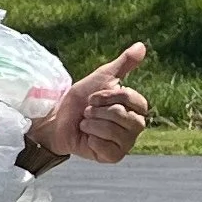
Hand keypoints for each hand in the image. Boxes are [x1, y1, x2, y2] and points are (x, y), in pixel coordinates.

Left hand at [38, 44, 149, 164]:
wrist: (58, 119)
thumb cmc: (80, 99)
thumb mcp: (101, 77)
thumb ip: (123, 64)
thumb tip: (142, 45)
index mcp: (136, 107)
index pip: (133, 100)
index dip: (110, 96)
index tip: (93, 97)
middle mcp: (135, 126)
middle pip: (123, 116)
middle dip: (99, 111)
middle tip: (88, 112)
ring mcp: (126, 143)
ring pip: (113, 131)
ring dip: (92, 124)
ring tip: (86, 124)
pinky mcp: (113, 156)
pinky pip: (106, 147)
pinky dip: (92, 139)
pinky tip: (88, 138)